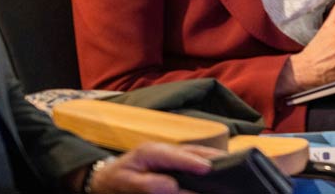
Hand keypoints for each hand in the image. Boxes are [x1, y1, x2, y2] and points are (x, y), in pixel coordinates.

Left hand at [84, 142, 219, 193]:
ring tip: (229, 165)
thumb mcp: (125, 183)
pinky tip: (213, 168)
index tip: (209, 169)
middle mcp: (164, 148)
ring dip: (211, 158)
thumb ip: (148, 184)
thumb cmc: (113, 181)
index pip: (178, 156)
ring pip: (195, 152)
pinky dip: (204, 161)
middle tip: (232, 164)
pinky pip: (191, 157)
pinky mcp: (171, 160)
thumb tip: (172, 186)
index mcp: (151, 152)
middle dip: (212, 157)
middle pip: (193, 150)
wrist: (102, 177)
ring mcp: (169, 153)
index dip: (195, 162)